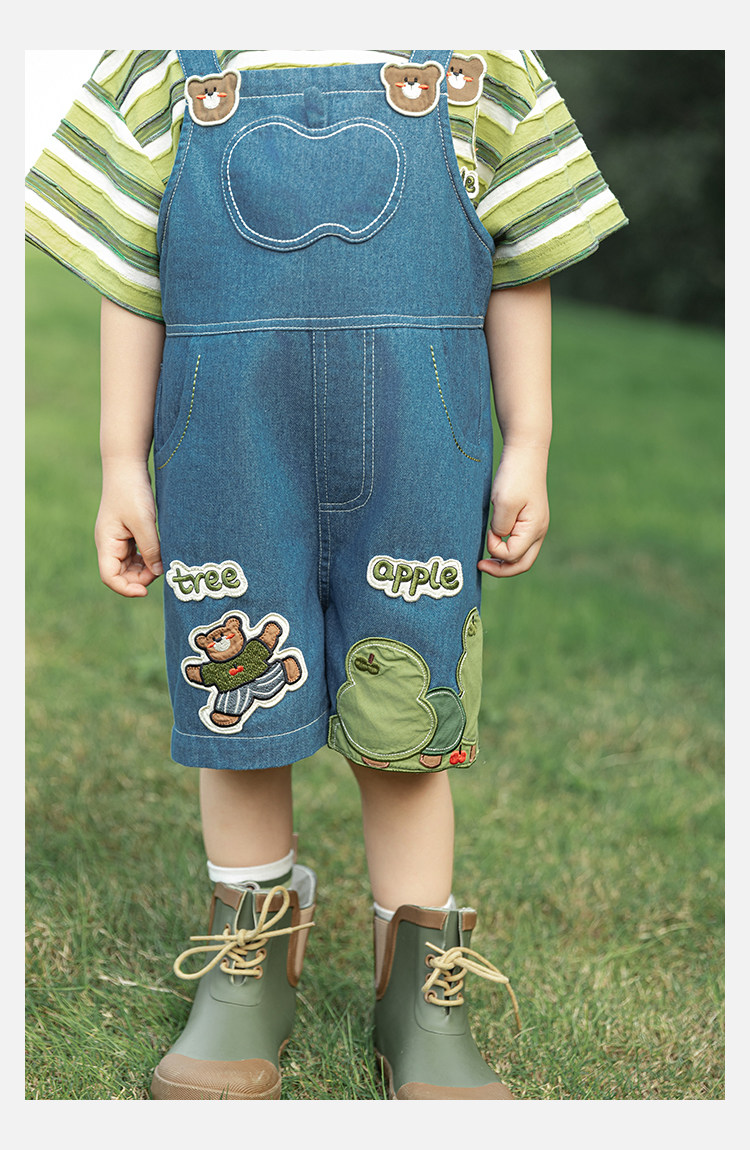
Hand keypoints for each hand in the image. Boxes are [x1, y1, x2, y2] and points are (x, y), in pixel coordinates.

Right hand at [95, 461, 162, 596]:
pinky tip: (160, 552)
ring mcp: (118, 540)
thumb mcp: (143, 521)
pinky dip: (148, 558)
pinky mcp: (128, 534)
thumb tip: (157, 573)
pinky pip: (136, 555)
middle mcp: (109, 544)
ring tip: (163, 560)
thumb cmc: (132, 491)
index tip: (146, 590)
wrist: (127, 467)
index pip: (109, 577)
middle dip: (140, 578)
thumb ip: (150, 548)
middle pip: (121, 575)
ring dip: (146, 569)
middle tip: (161, 570)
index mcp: (106, 543)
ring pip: (130, 566)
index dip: (127, 589)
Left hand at [477, 444, 549, 578]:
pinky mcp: (529, 520)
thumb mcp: (504, 503)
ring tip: (485, 558)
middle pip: (522, 564)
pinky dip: (506, 547)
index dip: (495, 549)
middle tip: (480, 565)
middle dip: (501, 570)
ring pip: (521, 555)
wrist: (525, 453)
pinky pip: (519, 542)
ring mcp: (536, 526)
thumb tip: (497, 541)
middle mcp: (539, 531)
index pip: (512, 556)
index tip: (488, 531)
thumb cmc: (515, 476)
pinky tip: (494, 540)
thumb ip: (500, 528)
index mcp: (534, 529)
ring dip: (503, 560)